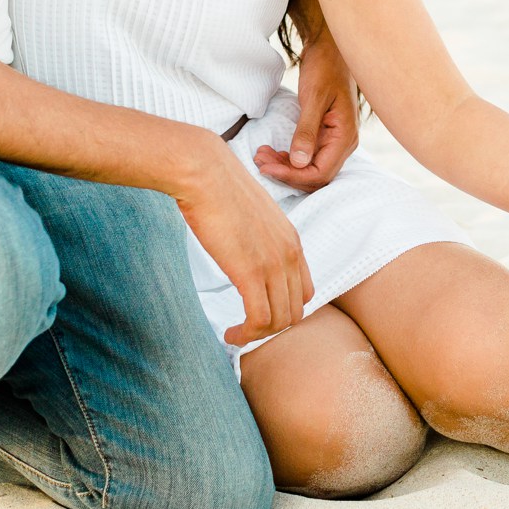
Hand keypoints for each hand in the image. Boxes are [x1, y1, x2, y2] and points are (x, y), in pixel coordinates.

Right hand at [174, 137, 313, 345]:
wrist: (205, 173)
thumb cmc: (219, 190)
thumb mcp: (251, 216)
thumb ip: (257, 238)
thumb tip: (244, 250)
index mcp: (291, 241)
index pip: (304, 291)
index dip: (283, 309)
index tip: (258, 312)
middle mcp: (290, 254)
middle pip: (295, 312)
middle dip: (271, 327)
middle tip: (245, 328)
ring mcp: (273, 264)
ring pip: (280, 321)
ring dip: (257, 335)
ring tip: (235, 334)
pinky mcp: (250, 272)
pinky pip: (259, 319)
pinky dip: (246, 334)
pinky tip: (229, 333)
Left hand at [252, 20, 359, 190]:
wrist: (330, 49)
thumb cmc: (325, 68)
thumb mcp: (314, 98)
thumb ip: (306, 131)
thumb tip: (298, 162)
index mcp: (345, 136)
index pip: (320, 173)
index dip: (292, 175)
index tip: (266, 166)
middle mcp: (344, 143)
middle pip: (315, 176)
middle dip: (286, 173)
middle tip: (259, 160)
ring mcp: (336, 140)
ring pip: (310, 168)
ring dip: (285, 167)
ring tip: (261, 155)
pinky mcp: (326, 135)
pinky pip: (308, 157)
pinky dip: (289, 158)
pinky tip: (273, 151)